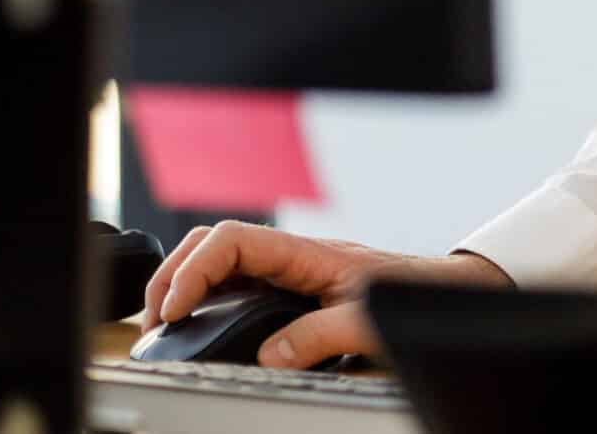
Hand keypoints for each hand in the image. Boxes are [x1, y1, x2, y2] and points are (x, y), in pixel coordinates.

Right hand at [139, 219, 511, 369]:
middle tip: (155, 320)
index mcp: (307, 252)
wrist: (441, 290)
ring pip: (219, 264)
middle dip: (174, 274)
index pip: (233, 240)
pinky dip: (205, 300)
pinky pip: (235, 286)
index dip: (196, 269)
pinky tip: (195, 324)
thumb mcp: (370, 319)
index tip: (176, 307)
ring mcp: (287, 273)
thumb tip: (271, 356)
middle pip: (213, 245)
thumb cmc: (412, 293)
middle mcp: (291, 257)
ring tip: (164, 324)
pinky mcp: (289, 292)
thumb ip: (322, 335)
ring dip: (184, 285)